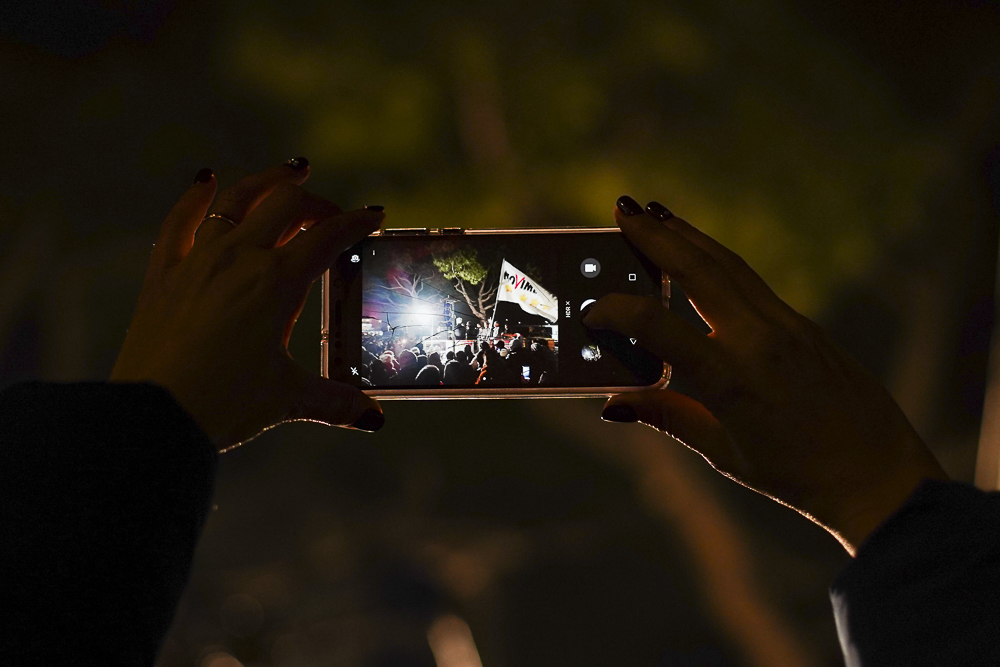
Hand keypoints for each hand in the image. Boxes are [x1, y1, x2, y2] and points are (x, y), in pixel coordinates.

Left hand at [111, 161, 384, 450]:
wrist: (154, 414)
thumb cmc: (224, 404)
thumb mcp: (288, 399)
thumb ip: (336, 402)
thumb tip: (372, 417)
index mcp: (278, 282)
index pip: (328, 237)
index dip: (356, 223)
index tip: (373, 216)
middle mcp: (241, 258)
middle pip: (287, 206)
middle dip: (316, 202)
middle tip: (331, 213)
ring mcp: (199, 260)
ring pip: (237, 201)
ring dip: (267, 182)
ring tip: (290, 170)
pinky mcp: (166, 273)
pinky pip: (181, 222)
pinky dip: (195, 197)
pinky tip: (206, 180)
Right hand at [585, 196, 947, 554]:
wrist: (876, 475)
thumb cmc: (795, 475)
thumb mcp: (722, 453)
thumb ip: (666, 417)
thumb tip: (613, 404)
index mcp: (731, 380)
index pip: (659, 327)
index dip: (618, 313)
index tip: (593, 311)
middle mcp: (758, 340)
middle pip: (698, 271)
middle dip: (656, 237)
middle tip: (622, 209)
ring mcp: (786, 326)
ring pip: (728, 265)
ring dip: (688, 235)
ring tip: (654, 214)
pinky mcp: (803, 324)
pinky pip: (751, 281)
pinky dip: (718, 259)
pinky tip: (699, 253)